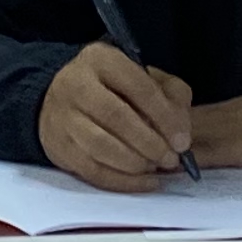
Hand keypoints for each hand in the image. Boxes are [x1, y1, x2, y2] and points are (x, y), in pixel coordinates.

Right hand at [38, 40, 192, 190]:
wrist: (62, 99)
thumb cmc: (114, 89)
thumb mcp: (146, 77)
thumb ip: (172, 95)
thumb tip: (180, 131)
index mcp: (101, 59)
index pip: (138, 86)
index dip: (164, 116)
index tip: (183, 141)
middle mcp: (76, 84)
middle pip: (116, 117)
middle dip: (150, 143)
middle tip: (171, 159)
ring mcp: (63, 117)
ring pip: (101, 146)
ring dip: (136, 163)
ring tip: (155, 167)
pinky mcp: (59, 147)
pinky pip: (93, 171)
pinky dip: (123, 182)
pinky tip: (144, 181)